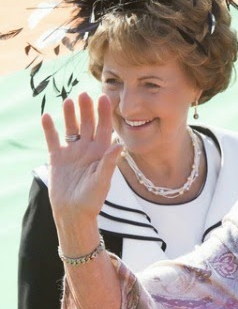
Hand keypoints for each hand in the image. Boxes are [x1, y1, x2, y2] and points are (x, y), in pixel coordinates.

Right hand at [43, 92, 121, 235]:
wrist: (73, 214)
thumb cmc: (92, 200)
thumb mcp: (102, 181)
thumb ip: (110, 162)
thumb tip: (120, 144)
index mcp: (102, 153)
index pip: (105, 129)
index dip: (104, 114)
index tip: (104, 97)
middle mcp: (88, 150)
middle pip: (88, 125)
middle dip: (87, 110)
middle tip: (84, 94)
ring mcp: (72, 153)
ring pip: (71, 128)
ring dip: (70, 115)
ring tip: (68, 101)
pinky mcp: (58, 158)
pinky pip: (53, 140)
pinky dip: (49, 129)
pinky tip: (46, 116)